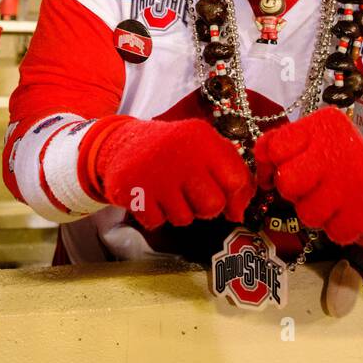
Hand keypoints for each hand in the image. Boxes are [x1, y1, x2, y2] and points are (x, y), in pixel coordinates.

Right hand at [92, 117, 253, 229]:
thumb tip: (239, 211)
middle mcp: (182, 155)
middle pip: (213, 205)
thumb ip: (230, 170)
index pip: (236, 180)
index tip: (230, 205)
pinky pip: (158, 222)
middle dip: (206, 208)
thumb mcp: (203, 144)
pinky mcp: (134, 192)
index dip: (236, 199)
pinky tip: (150, 197)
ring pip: (185, 218)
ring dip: (179, 212)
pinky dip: (155, 215)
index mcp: (204, 140)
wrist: (123, 144)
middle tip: (193, 196)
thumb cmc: (173, 149)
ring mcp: (157, 175)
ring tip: (169, 193)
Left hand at [254, 107, 362, 255]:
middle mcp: (341, 145)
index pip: (274, 147)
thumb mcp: (317, 146)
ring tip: (337, 201)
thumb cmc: (345, 169)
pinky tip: (352, 214)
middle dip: (295, 193)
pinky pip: (331, 231)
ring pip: (307, 211)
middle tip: (314, 188)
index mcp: (325, 124)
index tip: (276, 174)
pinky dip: (339, 229)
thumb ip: (284, 149)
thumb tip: (260, 166)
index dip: (269, 168)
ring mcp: (355, 179)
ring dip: (318, 214)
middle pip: (287, 181)